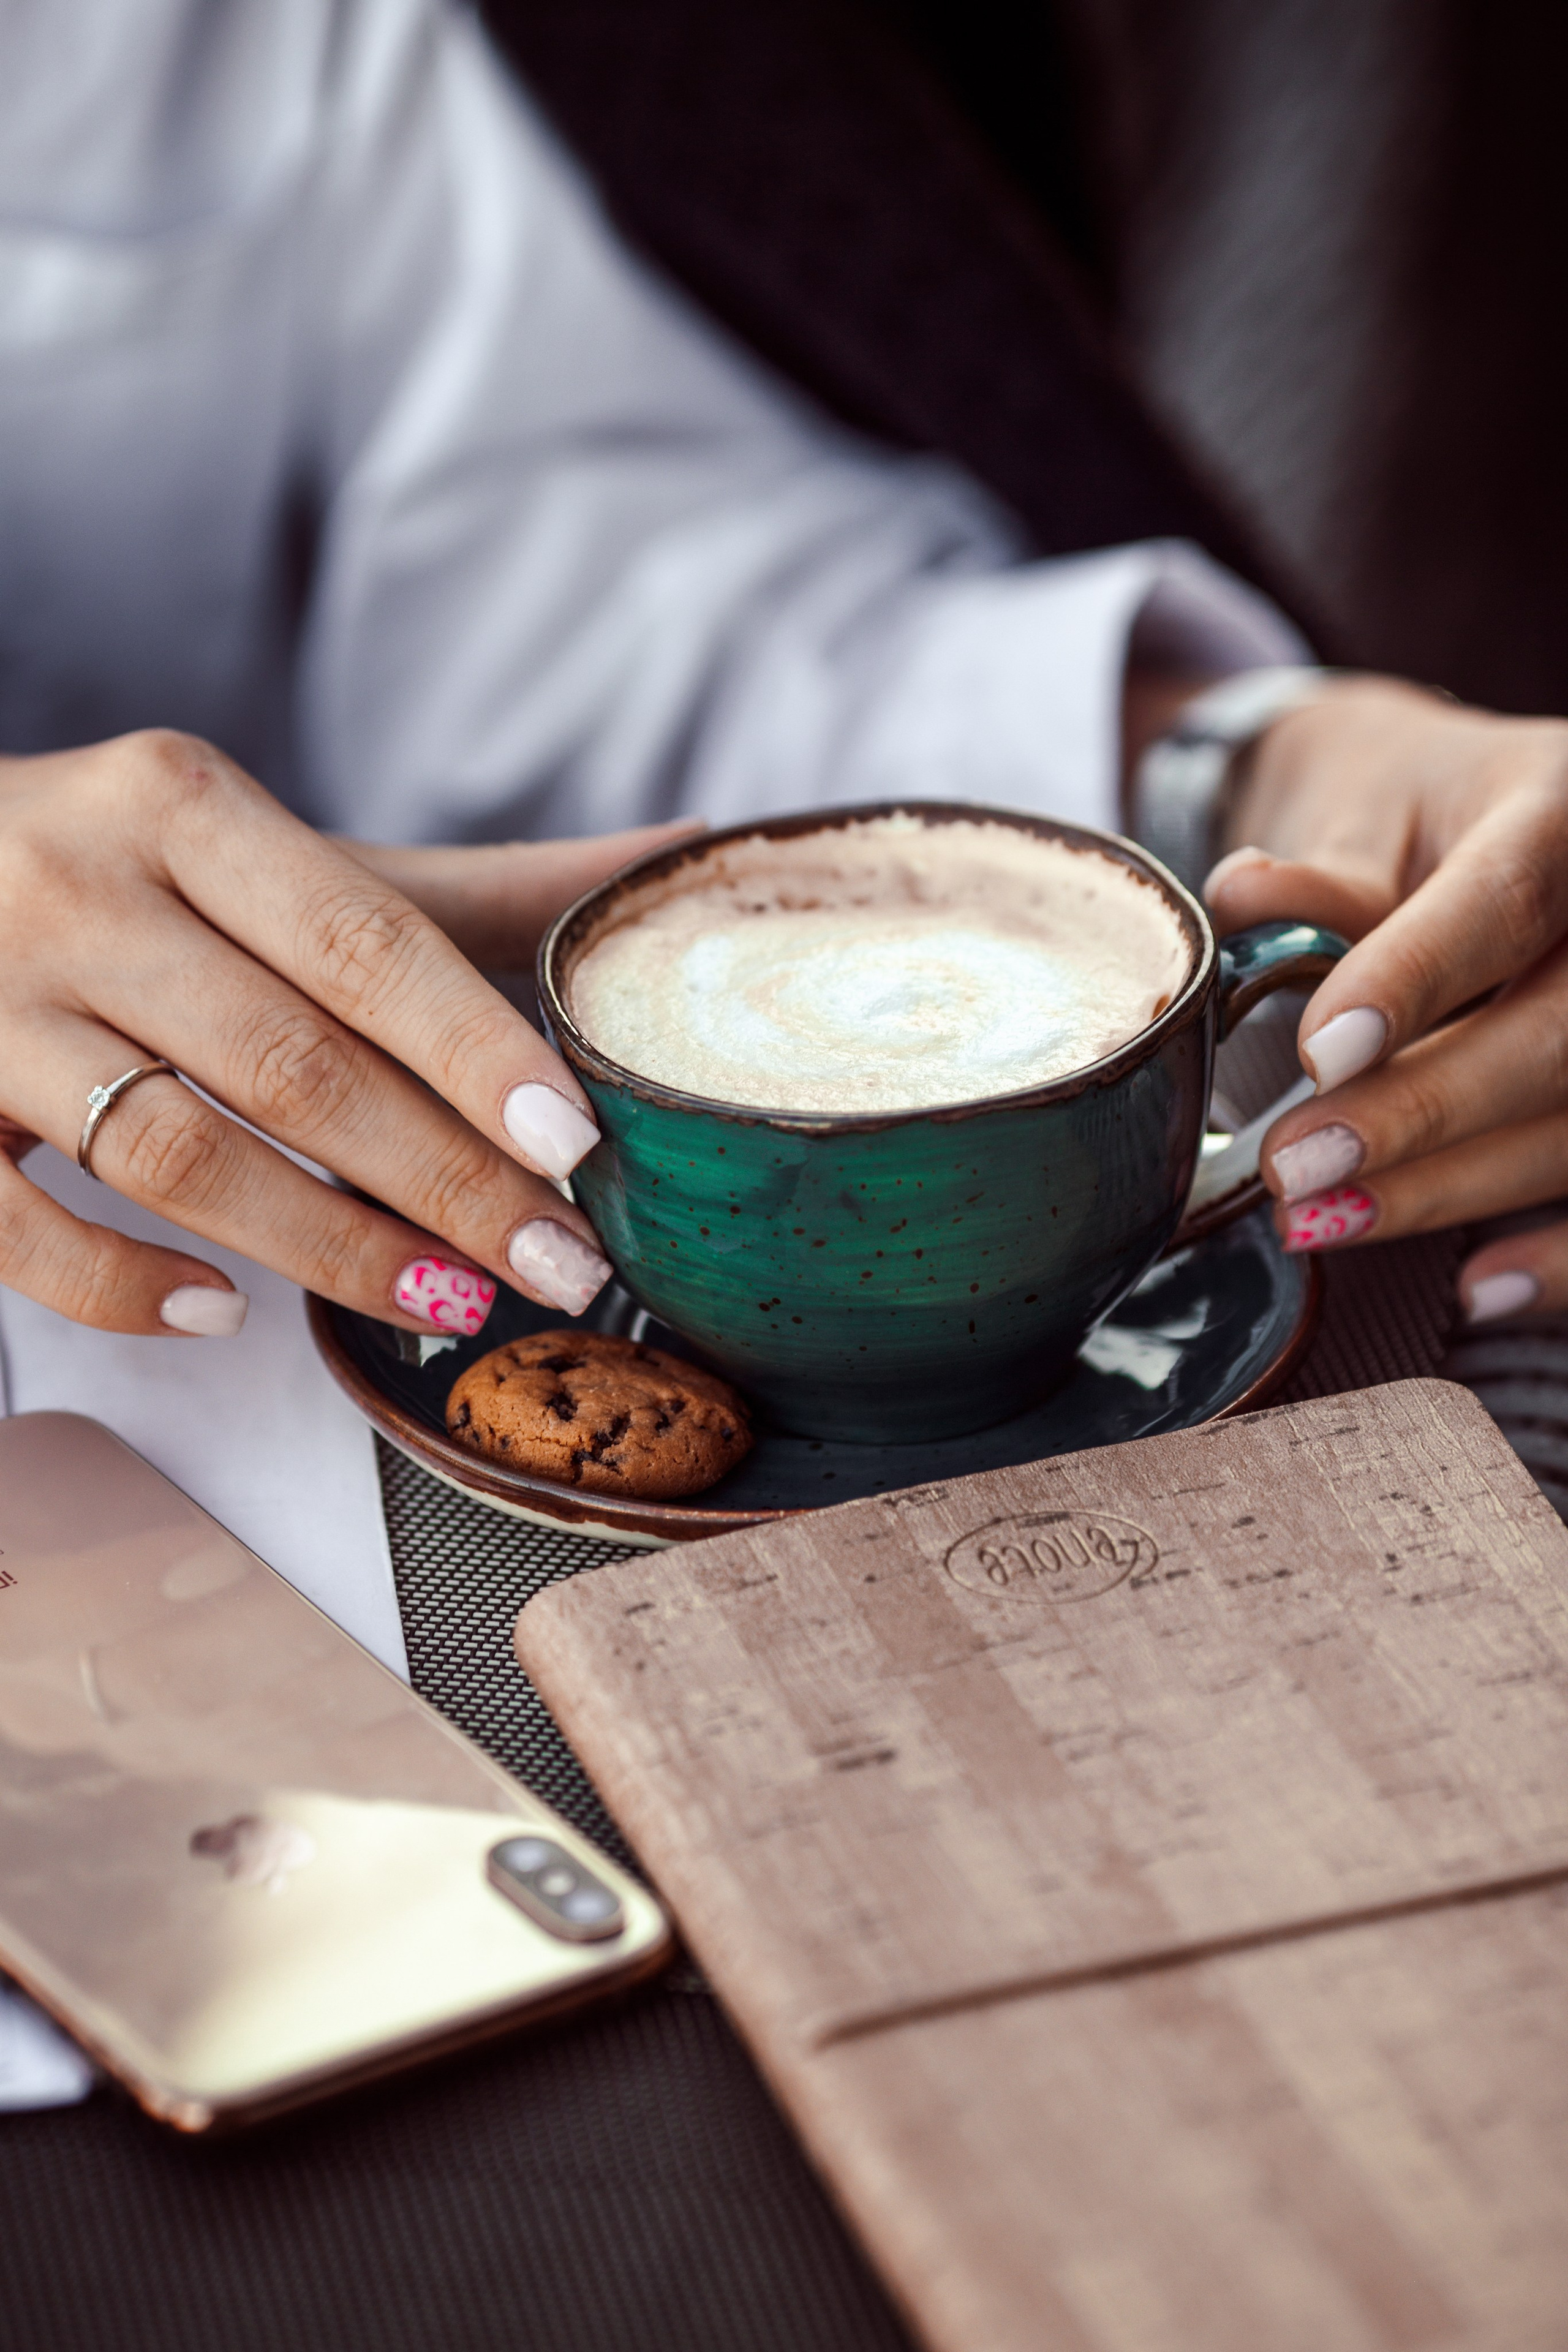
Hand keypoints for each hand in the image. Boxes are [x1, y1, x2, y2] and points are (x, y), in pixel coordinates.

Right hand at [0, 729, 678, 1337]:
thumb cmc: (116, 872)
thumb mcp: (263, 850)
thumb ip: (451, 887)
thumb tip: (673, 850)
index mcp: (177, 805)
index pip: (362, 942)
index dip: (476, 1051)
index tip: (578, 1146)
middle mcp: (73, 890)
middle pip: (290, 1062)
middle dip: (443, 1180)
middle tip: (560, 1267)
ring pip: (171, 1154)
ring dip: (325, 1246)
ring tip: (445, 1303)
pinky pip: (18, 1229)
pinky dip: (124, 1286)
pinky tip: (226, 1315)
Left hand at [1203, 676, 1567, 1320]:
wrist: (1495, 819)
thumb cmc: (1418, 813)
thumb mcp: (1366, 810)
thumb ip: (1325, 877)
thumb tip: (1247, 898)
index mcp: (1563, 806)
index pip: (1505, 897)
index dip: (1415, 979)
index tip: (1324, 1053)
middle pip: (1559, 1033)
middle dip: (1423, 1114)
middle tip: (1293, 1168)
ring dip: (1455, 1189)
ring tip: (1322, 1220)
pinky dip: (1559, 1257)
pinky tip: (1478, 1288)